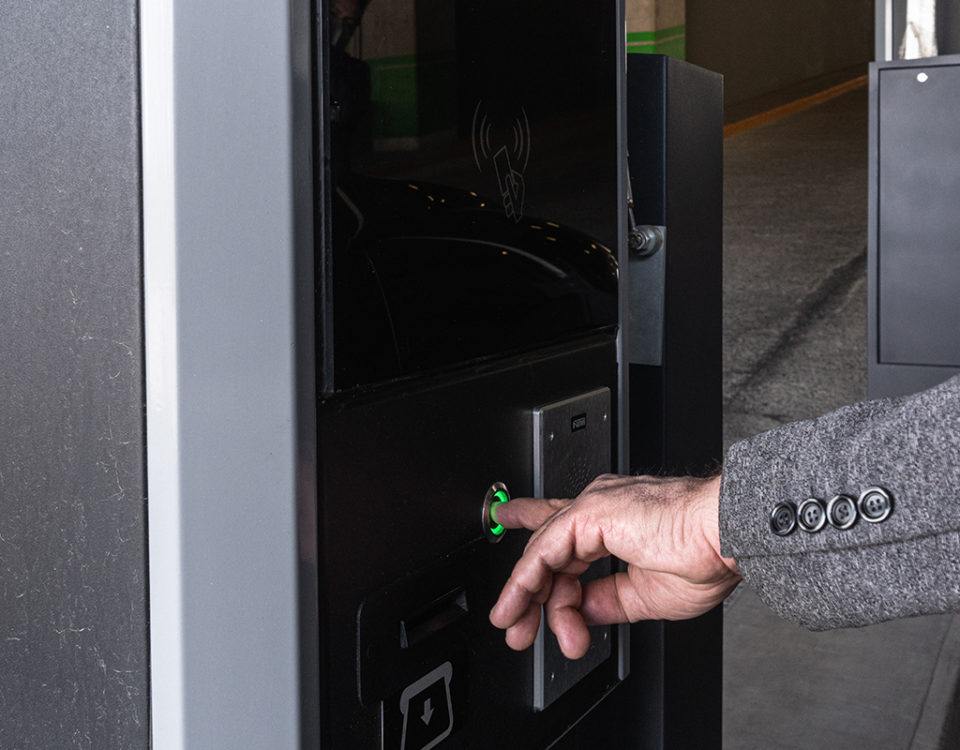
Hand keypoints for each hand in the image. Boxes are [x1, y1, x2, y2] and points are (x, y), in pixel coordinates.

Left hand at [489, 474, 739, 658]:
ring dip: (527, 599)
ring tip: (521, 631)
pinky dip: (527, 582)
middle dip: (529, 596)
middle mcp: (600, 509)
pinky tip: (518, 604)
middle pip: (547, 551)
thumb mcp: (644, 594)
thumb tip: (580, 612)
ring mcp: (592, 508)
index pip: (564, 535)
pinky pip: (544, 552)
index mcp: (617, 521)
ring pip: (541, 554)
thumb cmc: (707, 556)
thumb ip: (605, 600)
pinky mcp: (587, 514)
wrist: (725, 537)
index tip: (517, 581)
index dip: (537, 558)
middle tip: (518, 630)